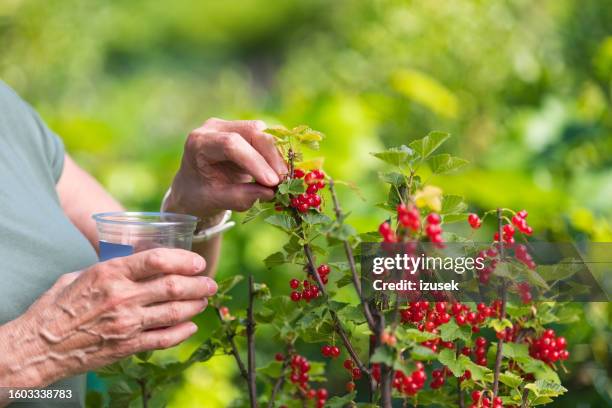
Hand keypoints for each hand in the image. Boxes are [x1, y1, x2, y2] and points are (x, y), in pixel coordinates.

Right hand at [0, 248, 216, 386]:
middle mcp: (122, 297)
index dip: (184, 259)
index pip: (157, 260)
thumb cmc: (58, 306)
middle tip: (209, 282)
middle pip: (173, 287)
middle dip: (198, 284)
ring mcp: (126, 323)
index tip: (197, 261)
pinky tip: (191, 326)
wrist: (40, 345)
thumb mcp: (82, 275)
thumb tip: (139, 261)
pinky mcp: (127, 346)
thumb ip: (112, 268)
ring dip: (195, 305)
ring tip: (204, 300)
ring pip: (174, 312)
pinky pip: (164, 338)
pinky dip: (183, 332)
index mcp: (110, 273)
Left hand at [165, 118, 287, 225]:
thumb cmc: (199, 195)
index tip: (272, 183)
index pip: (231, 144)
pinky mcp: (243, 131)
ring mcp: (230, 126)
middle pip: (251, 132)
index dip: (255, 161)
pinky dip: (274, 156)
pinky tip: (277, 172)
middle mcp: (214, 128)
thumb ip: (240, 197)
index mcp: (199, 143)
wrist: (192, 188)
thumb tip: (270, 192)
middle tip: (283, 181)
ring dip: (275, 156)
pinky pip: (265, 138)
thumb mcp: (215, 200)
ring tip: (281, 179)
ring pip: (262, 133)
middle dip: (271, 157)